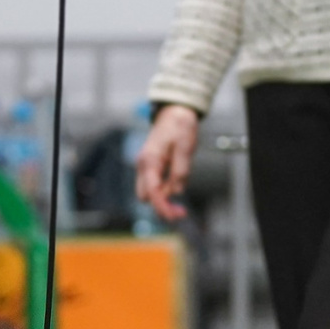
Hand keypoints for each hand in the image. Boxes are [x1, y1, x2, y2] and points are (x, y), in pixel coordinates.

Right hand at [133, 105, 199, 222]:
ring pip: (150, 192)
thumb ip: (180, 171)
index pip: (152, 192)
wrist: (174, 112)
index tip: (175, 217)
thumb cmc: (179, 126)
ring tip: (182, 195)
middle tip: (181, 211)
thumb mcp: (185, 148)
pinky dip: (165, 190)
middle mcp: (144, 165)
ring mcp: (146, 166)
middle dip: (162, 205)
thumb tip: (177, 191)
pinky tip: (177, 184)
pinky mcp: (151, 167)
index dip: (162, 207)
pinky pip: (156, 185)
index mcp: (150, 161)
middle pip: (146, 196)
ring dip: (165, 198)